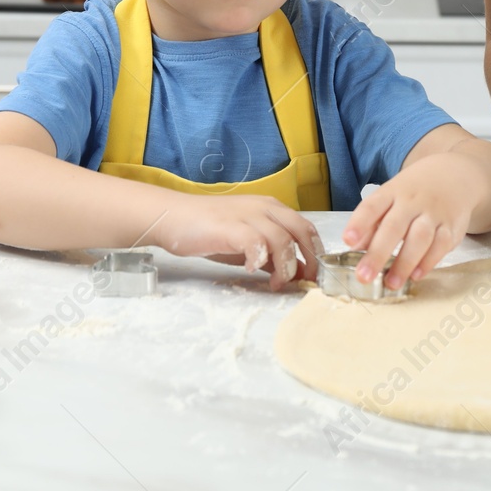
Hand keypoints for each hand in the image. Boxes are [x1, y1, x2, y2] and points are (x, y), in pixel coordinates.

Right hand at [148, 192, 323, 289]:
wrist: (175, 218)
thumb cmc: (211, 231)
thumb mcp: (249, 244)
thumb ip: (273, 255)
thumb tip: (299, 272)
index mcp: (272, 208)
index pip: (306, 227)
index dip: (315, 253)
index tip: (313, 275)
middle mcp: (264, 208)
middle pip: (301, 231)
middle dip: (309, 259)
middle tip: (303, 282)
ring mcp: (248, 215)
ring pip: (282, 239)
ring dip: (284, 266)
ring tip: (274, 282)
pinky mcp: (231, 227)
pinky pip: (256, 243)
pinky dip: (259, 259)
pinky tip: (251, 270)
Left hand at [342, 154, 477, 290]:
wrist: (453, 174)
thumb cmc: (413, 193)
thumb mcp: (389, 198)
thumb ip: (372, 223)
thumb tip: (354, 248)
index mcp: (392, 192)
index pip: (372, 206)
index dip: (359, 223)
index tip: (348, 240)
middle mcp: (412, 201)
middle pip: (394, 226)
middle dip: (378, 253)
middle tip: (364, 276)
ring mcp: (434, 213)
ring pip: (420, 238)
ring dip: (404, 263)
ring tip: (391, 283)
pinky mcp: (451, 226)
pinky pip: (441, 245)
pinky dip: (428, 262)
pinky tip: (415, 276)